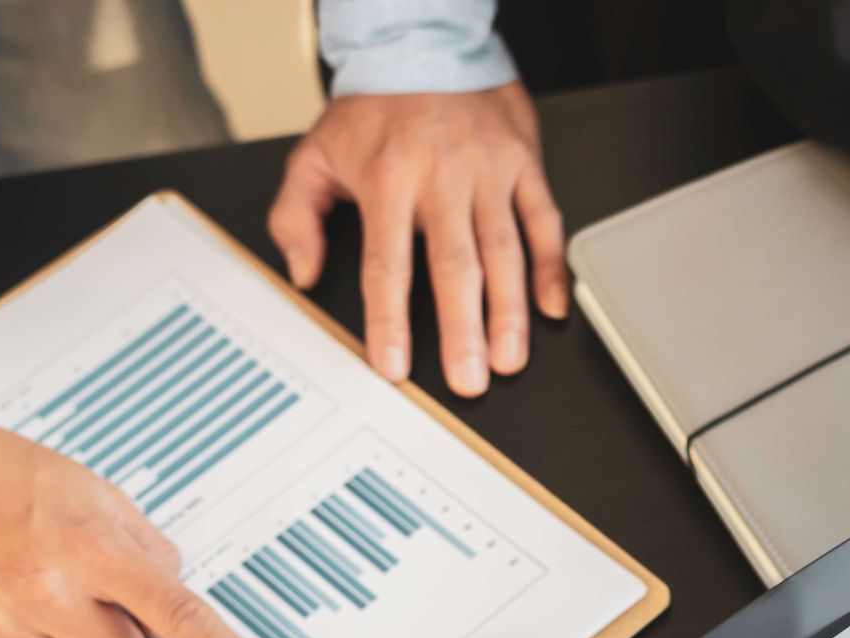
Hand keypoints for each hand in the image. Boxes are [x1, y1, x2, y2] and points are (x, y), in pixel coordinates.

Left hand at [269, 83, 566, 397]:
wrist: (426, 45)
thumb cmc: (374, 111)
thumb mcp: (314, 154)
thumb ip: (296, 216)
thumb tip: (304, 274)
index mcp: (388, 178)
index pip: (389, 263)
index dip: (391, 320)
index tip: (396, 365)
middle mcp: (442, 176)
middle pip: (455, 266)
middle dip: (463, 329)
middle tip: (469, 380)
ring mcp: (489, 172)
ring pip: (505, 251)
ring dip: (510, 311)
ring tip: (509, 359)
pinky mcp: (524, 165)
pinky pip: (545, 222)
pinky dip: (553, 267)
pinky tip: (552, 308)